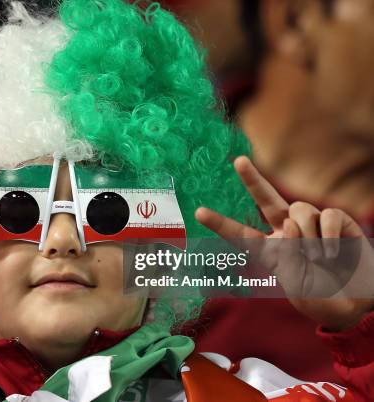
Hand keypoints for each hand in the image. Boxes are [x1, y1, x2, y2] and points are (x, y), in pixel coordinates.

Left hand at [195, 156, 373, 330]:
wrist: (358, 302)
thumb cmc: (323, 299)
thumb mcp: (297, 287)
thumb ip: (288, 256)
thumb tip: (289, 221)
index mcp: (272, 252)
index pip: (241, 235)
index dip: (220, 224)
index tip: (198, 212)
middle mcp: (288, 233)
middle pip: (266, 200)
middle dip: (253, 179)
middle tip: (238, 160)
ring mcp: (311, 224)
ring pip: (299, 212)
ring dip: (307, 237)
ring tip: (319, 259)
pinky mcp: (336, 220)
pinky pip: (326, 216)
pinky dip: (329, 236)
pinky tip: (334, 253)